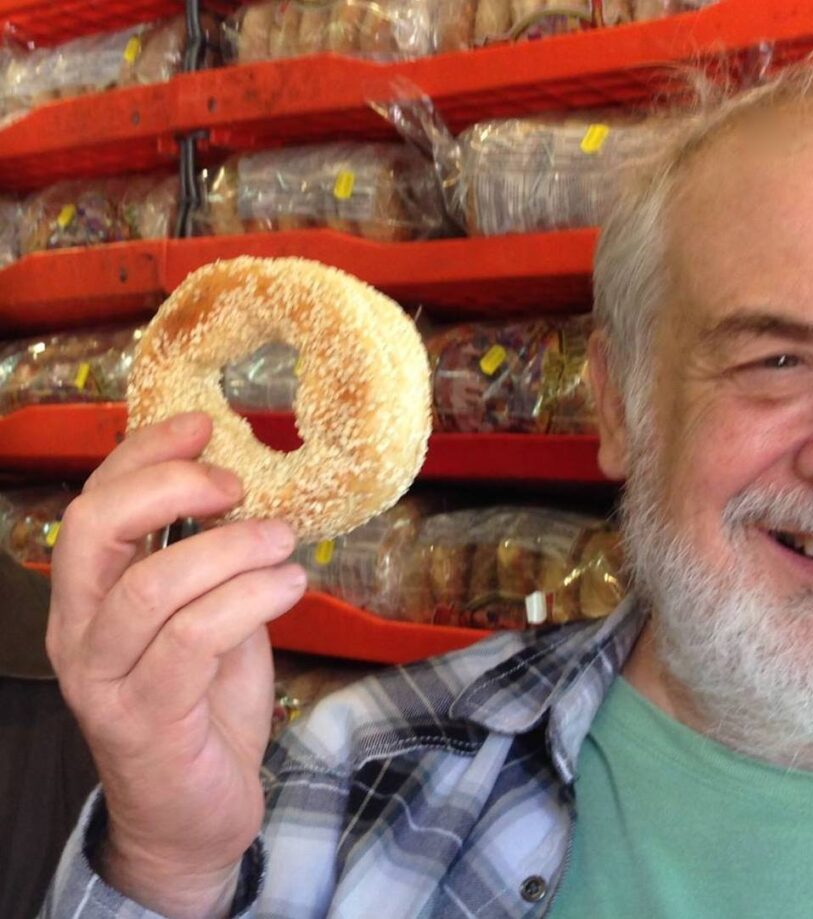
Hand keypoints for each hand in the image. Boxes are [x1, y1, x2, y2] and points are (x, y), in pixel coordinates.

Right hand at [46, 412, 306, 917]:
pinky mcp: (145, 719)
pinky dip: (248, 600)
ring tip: (284, 540)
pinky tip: (289, 585)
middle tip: (237, 484)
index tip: (204, 426)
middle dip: (169, 487)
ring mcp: (104, 678)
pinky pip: (192, 640)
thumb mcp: (208, 616)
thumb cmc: (203, 704)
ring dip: (230, 550)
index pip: (96, 502)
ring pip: (151, 587)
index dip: (143, 453)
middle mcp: (80, 630)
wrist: (193, 813)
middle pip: (94, 529)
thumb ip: (212, 562)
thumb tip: (256, 493)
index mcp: (90, 595)